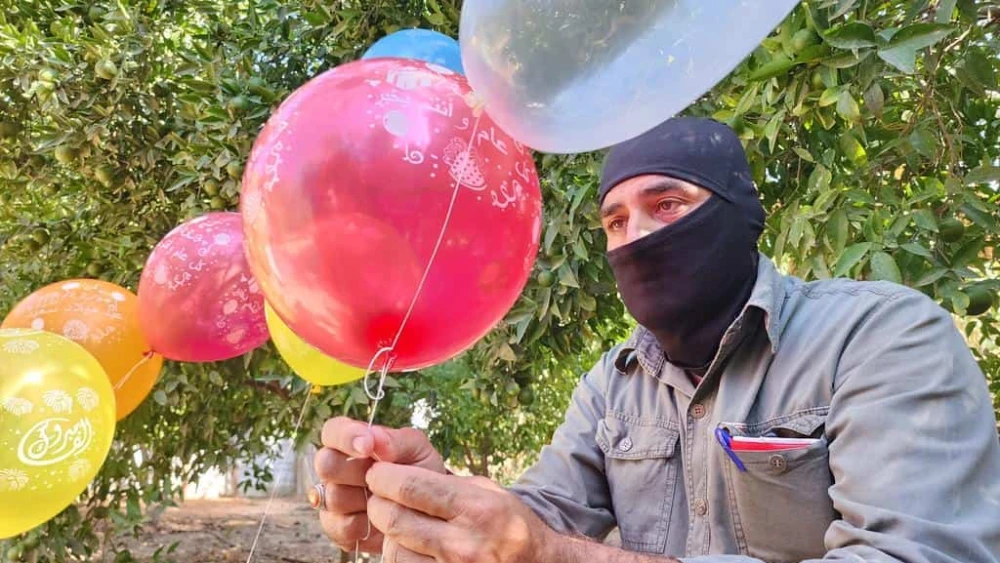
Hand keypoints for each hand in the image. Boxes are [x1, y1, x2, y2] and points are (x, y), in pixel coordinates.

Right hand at [314, 417, 446, 553]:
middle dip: (356, 472)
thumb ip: (397, 440)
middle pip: (325, 464)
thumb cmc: (421, 475)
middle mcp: (337, 468)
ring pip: (333, 496)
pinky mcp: (335, 527)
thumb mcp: (418, 452)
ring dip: (364, 500)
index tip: (367, 447)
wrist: (429, 513)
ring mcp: (333, 498)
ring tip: (386, 500)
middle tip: (380, 479)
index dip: (345, 437)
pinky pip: (339, 526)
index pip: (332, 430)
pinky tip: (379, 522)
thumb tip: (374, 436)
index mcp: (353, 442)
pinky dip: (363, 525)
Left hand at [365, 462, 557, 562]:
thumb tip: (397, 468)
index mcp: (475, 507)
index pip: (410, 487)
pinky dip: (400, 553)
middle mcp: (463, 542)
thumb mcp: (486, 491)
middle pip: (393, 518)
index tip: (377, 473)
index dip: (383, 477)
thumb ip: (444, 482)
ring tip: (397, 520)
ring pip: (393, 547)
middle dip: (378, 502)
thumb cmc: (507, 522)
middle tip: (379, 496)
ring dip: (387, 532)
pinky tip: (410, 543)